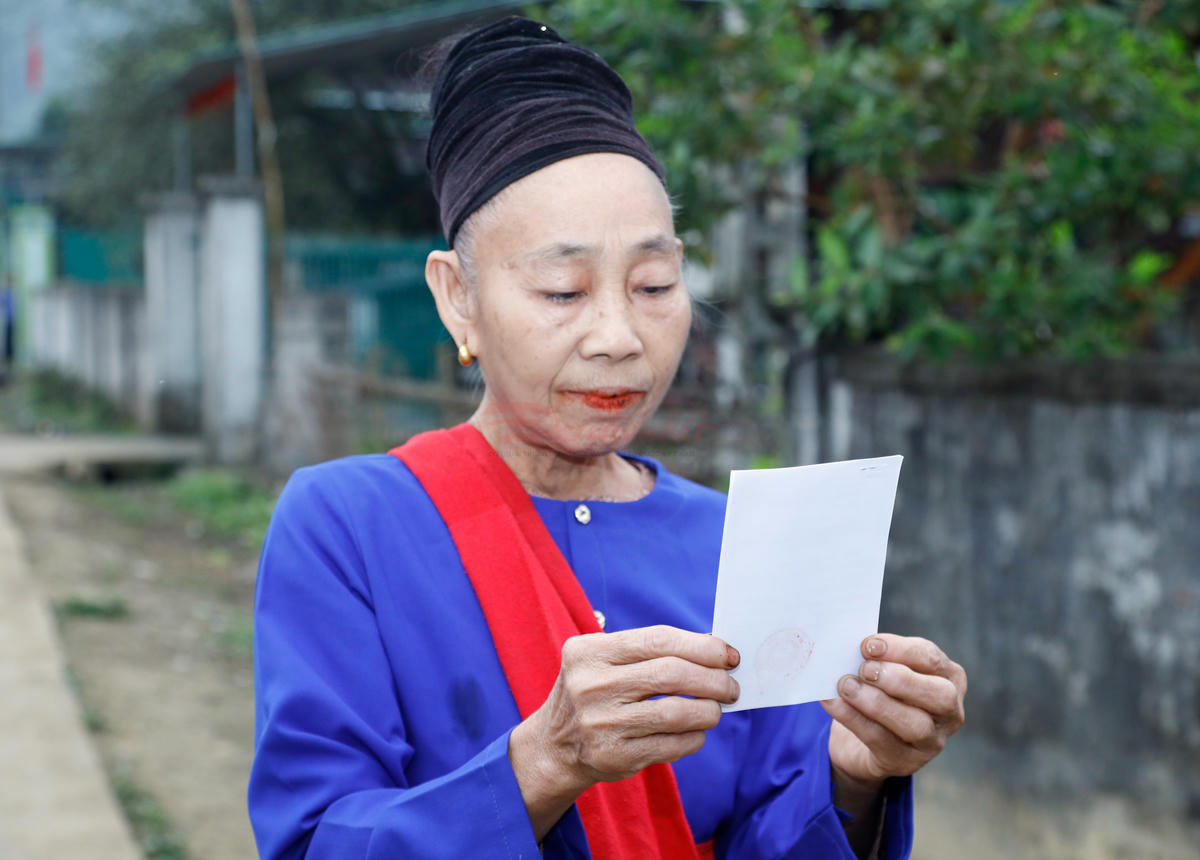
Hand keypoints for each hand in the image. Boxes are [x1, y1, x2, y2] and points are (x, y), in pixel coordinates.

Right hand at [509, 625, 739, 838]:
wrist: (554, 746)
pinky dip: (694, 737)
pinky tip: (697, 731)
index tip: (728, 655)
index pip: (658, 640)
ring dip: (708, 710)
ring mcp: (601, 723)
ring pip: (675, 713)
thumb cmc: (593, 693)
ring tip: (717, 709)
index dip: (701, 646)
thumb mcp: (603, 661)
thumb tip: (716, 653)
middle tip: (730, 686)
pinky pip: (671, 744)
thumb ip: (650, 653)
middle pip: (671, 674)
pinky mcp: (614, 756)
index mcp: (588, 652)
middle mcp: (590, 686)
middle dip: (712, 679)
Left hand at [821, 634, 966, 787]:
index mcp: (950, 679)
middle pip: (939, 695)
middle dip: (900, 679)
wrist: (860, 741)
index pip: (932, 659)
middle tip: (865, 669)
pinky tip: (833, 702)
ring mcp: (932, 742)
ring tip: (846, 686)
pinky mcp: (905, 762)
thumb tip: (855, 648)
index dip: (900, 650)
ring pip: (915, 724)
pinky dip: (853, 718)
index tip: (868, 645)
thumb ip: (878, 659)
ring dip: (877, 702)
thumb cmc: (879, 692)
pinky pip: (881, 741)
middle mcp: (950, 712)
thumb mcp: (885, 671)